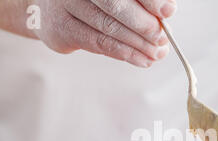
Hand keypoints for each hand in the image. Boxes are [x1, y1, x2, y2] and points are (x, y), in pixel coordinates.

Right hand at [29, 0, 175, 66]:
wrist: (50, 9)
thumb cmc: (92, 1)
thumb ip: (139, 1)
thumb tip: (165, 13)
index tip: (168, 11)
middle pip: (115, 5)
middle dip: (144, 25)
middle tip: (162, 38)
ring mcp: (64, 5)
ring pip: (108, 28)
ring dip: (138, 45)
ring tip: (156, 54)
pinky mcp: (60, 29)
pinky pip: (98, 44)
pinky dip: (124, 53)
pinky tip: (141, 59)